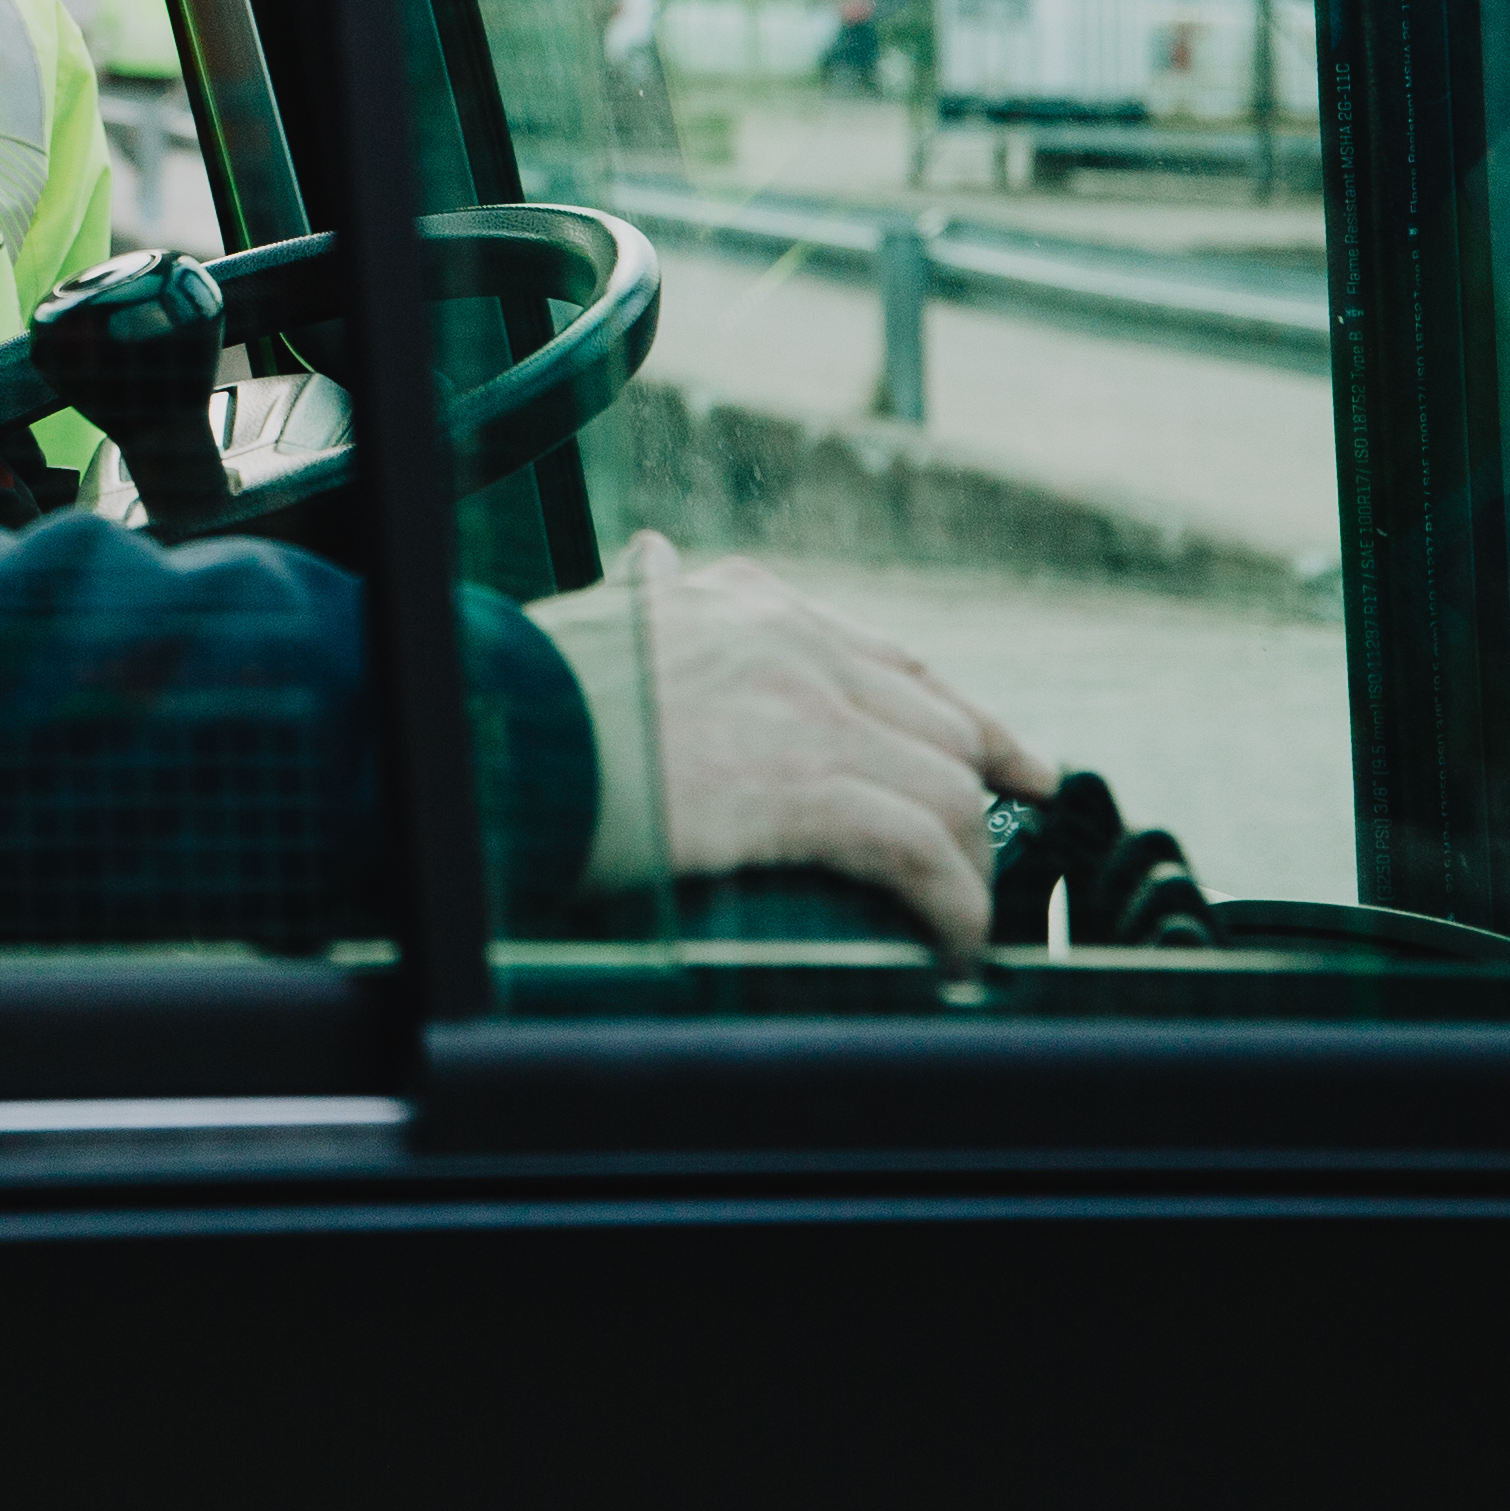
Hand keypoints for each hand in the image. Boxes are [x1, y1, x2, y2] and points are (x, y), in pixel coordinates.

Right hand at [527, 535, 1052, 951]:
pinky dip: (951, 907)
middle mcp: (795, 646)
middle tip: (997, 866)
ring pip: (945, 791)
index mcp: (750, 607)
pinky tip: (952, 948)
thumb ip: (651, 599)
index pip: (892, 662)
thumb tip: (656, 563)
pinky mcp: (806, 786)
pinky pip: (920, 852)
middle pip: (940, 726)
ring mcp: (808, 712)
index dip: (962, 720)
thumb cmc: (532, 691)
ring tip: (962, 928)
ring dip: (967, 870)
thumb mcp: (605, 620)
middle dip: (983, 799)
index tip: (1012, 762)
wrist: (498, 726)